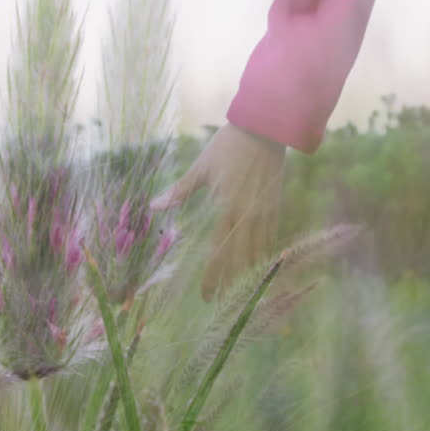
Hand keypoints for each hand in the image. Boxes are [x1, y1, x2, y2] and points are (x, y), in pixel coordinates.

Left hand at [150, 123, 285, 300]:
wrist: (265, 128)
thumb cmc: (229, 145)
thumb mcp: (201, 168)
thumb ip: (180, 191)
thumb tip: (154, 206)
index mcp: (226, 208)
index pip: (218, 253)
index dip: (212, 277)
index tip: (205, 296)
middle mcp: (247, 216)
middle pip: (238, 259)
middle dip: (228, 282)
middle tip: (219, 302)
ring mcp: (264, 211)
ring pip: (257, 252)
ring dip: (246, 272)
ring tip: (237, 291)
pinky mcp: (275, 204)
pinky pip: (270, 237)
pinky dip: (263, 254)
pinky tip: (257, 264)